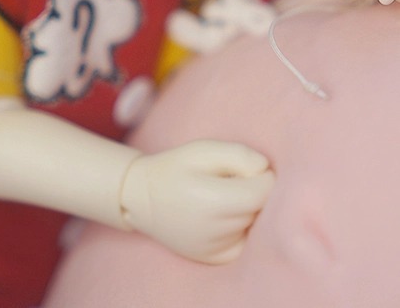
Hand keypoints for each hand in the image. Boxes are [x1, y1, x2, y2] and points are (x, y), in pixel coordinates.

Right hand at [120, 140, 273, 263]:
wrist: (142, 200)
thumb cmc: (175, 168)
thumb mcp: (203, 149)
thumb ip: (239, 155)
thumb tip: (266, 170)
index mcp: (214, 201)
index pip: (263, 193)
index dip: (262, 176)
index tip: (246, 169)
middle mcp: (218, 231)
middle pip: (260, 209)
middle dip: (254, 192)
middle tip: (231, 181)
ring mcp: (218, 249)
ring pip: (255, 225)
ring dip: (248, 209)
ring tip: (222, 197)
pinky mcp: (218, 259)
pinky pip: (246, 241)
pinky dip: (243, 227)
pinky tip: (223, 216)